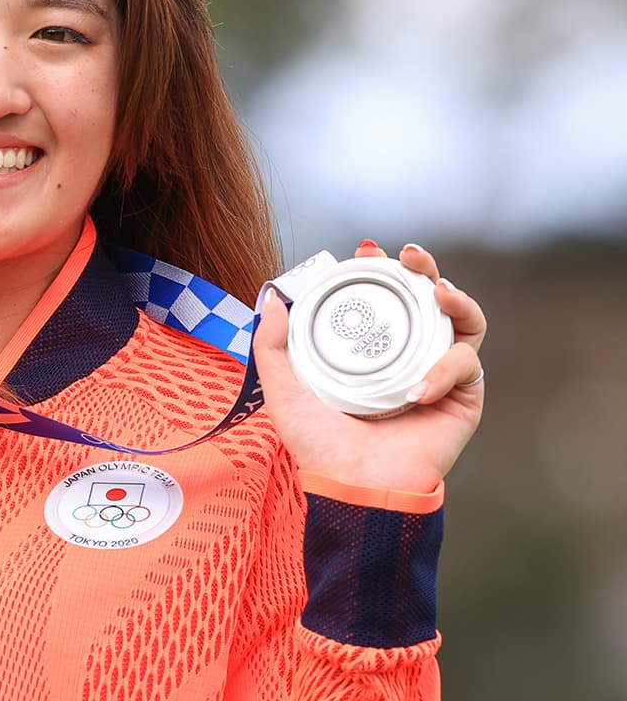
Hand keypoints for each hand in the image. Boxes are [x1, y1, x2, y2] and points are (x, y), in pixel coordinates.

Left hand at [253, 241, 486, 493]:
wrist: (354, 487)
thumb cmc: (320, 445)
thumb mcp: (284, 391)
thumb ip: (272, 347)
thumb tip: (273, 299)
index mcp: (369, 351)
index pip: (381, 299)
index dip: (378, 271)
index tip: (365, 251)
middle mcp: (406, 356)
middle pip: (426, 299)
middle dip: (423, 269)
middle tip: (410, 257)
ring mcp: (438, 373)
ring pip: (462, 321)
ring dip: (457, 298)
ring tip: (439, 292)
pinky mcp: (462, 398)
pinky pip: (466, 365)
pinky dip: (446, 367)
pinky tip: (418, 387)